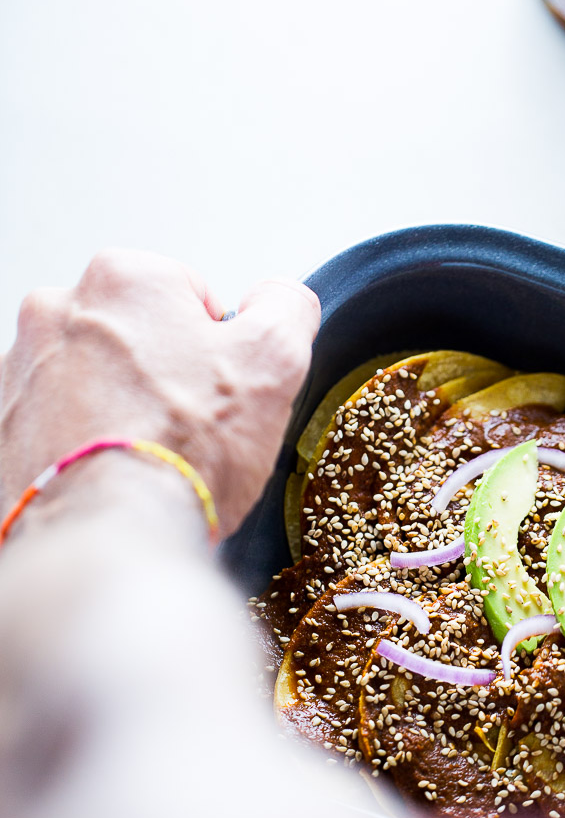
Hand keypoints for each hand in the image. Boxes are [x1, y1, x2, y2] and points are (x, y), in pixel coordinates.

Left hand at [0, 249, 319, 535]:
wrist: (106, 537)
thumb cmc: (183, 450)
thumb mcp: (274, 363)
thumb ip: (285, 308)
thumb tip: (279, 297)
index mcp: (125, 279)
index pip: (189, 297)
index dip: (217, 350)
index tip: (219, 395)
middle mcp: (55, 311)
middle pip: (132, 336)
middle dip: (160, 375)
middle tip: (185, 432)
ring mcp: (18, 371)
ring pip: (88, 381)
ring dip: (115, 411)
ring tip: (142, 463)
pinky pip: (51, 427)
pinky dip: (76, 447)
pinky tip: (104, 479)